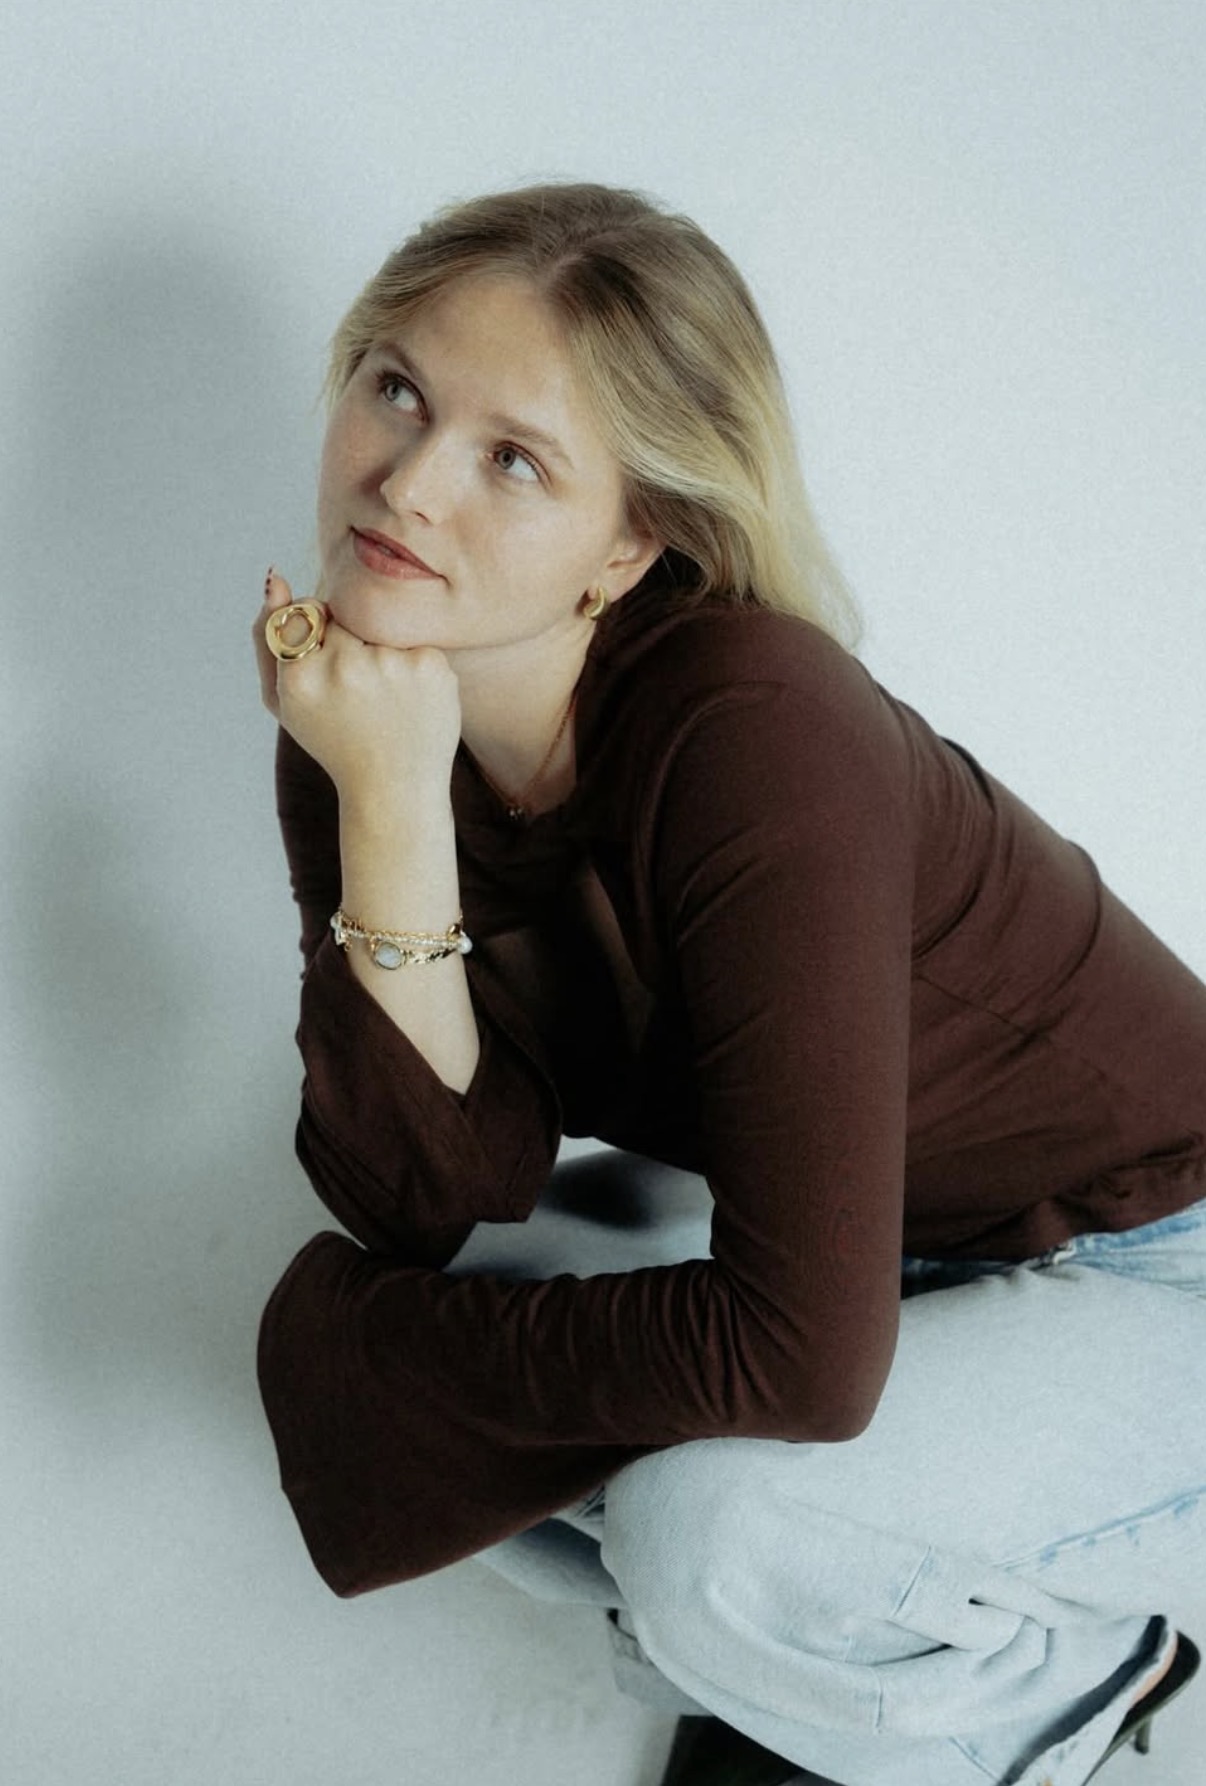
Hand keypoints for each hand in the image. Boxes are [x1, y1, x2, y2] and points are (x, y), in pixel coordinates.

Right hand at [253, 570, 461, 815]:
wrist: (394, 786)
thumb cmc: (331, 736)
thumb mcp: (283, 699)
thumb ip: (266, 635)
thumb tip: (275, 577)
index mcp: (301, 676)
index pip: (303, 609)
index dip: (316, 632)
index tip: (325, 664)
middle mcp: (345, 668)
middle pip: (344, 611)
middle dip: (348, 638)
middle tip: (357, 688)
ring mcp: (392, 666)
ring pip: (381, 621)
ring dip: (381, 648)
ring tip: (383, 696)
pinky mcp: (431, 666)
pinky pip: (414, 638)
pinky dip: (413, 662)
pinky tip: (409, 698)